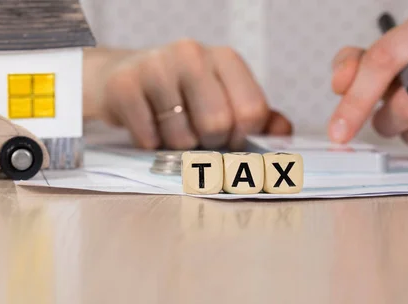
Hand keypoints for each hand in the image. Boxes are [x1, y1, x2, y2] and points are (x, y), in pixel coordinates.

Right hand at [83, 39, 291, 149]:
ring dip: (177, 146)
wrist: (123, 78)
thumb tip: (284, 130)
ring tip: (168, 125)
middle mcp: (192, 54)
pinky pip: (149, 139)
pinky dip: (150, 144)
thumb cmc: (182, 95)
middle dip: (209, 143)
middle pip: (218, 125)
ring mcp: (156, 66)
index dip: (242, 137)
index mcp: (225, 59)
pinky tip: (147, 124)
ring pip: (182, 138)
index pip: (252, 112)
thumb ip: (258, 117)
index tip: (228, 137)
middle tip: (197, 135)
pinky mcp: (124, 85)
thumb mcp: (224, 99)